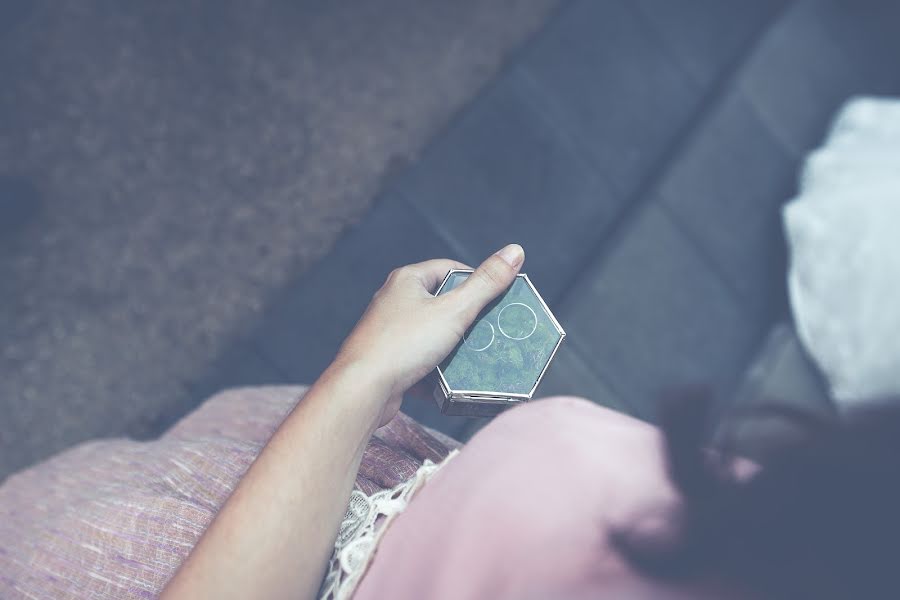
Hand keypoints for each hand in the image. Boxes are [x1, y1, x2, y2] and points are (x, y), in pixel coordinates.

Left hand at [335, 244, 524, 425]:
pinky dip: (437, 368)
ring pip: (433, 333)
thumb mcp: (454, 311)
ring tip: (474, 356)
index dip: (476, 281)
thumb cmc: (403, 345)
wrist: (363, 389)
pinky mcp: (389, 359)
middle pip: (442, 302)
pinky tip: (451, 379)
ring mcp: (390, 331)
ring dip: (453, 346)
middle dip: (467, 318)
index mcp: (407, 280)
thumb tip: (515, 250)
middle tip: (490, 329)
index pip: (450, 269)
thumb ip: (486, 283)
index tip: (497, 298)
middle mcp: (394, 301)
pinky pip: (421, 358)